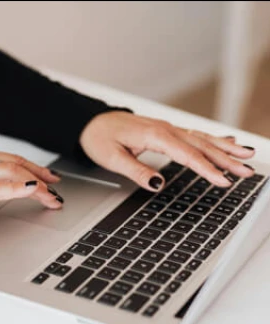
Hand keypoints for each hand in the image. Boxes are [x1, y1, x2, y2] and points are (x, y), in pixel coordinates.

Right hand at [0, 136, 63, 225]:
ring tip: (52, 198)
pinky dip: (17, 189)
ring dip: (37, 186)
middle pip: (18, 166)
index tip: (50, 177)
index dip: (35, 167)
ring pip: (12, 175)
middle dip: (42, 177)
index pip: (12, 159)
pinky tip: (32, 191)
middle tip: (58, 189)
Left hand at [79, 111, 255, 191]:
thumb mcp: (112, 159)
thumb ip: (136, 171)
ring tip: (248, 156)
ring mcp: (167, 128)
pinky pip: (194, 135)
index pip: (187, 155)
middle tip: (248, 170)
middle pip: (201, 145)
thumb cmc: (99, 139)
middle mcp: (165, 129)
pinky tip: (228, 142)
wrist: (91, 123)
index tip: (223, 181)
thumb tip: (157, 185)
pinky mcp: (166, 131)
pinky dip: (213, 139)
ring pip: (202, 138)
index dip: (207, 169)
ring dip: (225, 148)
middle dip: (226, 159)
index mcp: (154, 135)